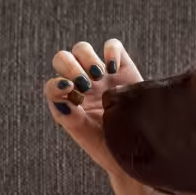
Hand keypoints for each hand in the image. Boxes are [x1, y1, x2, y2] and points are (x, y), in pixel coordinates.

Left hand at [43, 38, 143, 178]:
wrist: (143, 148)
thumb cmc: (111, 148)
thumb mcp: (87, 136)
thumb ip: (70, 119)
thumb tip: (61, 101)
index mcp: (68, 102)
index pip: (52, 85)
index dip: (56, 84)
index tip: (71, 91)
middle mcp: (81, 86)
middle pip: (62, 59)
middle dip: (70, 67)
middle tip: (85, 84)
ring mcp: (101, 75)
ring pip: (82, 49)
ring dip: (87, 59)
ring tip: (99, 76)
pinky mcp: (122, 67)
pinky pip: (112, 46)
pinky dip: (111, 51)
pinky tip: (113, 68)